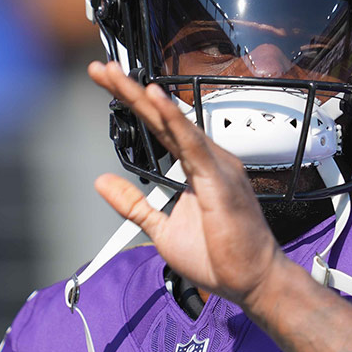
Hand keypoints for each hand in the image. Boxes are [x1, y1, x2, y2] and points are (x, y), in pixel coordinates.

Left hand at [88, 61, 284, 305]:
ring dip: (143, 98)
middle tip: (101, 69)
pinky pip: (193, 145)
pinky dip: (174, 120)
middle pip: (162, 118)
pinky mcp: (220, 180)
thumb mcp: (162, 230)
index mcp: (195, 169)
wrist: (250, 282)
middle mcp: (206, 160)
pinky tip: (155, 100)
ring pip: (174, 123)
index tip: (107, 83)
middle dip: (129, 91)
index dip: (133, 104)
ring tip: (115, 76)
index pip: (159, 128)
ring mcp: (215, 167)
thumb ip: (133, 204)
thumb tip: (102, 182)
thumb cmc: (219, 257)